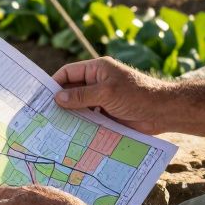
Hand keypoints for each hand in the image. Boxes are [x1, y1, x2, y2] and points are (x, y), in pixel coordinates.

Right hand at [52, 58, 170, 134]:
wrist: (162, 111)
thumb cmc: (136, 95)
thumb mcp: (106, 92)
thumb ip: (82, 95)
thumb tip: (58, 98)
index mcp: (97, 69)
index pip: (69, 73)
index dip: (55, 83)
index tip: (41, 97)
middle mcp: (98, 82)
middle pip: (73, 90)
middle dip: (60, 102)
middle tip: (43, 116)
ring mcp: (103, 99)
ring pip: (80, 106)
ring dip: (70, 115)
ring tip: (53, 128)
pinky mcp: (108, 114)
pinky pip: (90, 118)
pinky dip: (82, 125)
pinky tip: (71, 135)